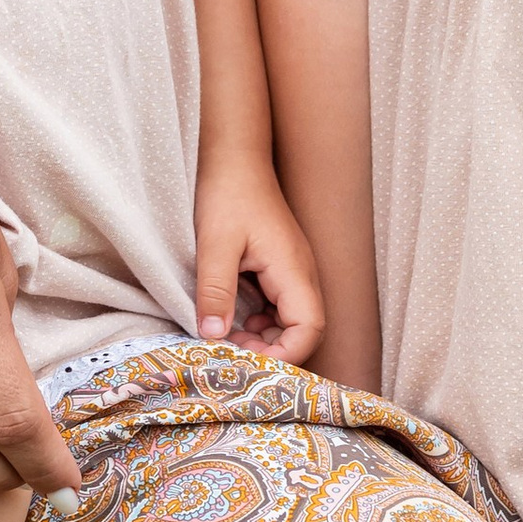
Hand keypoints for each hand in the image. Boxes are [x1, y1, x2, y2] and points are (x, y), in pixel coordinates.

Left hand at [194, 157, 323, 363]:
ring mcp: (290, 271)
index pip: (309, 329)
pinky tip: (230, 320)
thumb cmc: (228, 194)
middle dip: (270, 351)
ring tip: (226, 340)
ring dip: (262, 337)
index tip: (248, 363)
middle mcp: (300, 274)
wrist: (234, 158)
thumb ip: (215, 291)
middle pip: (301, 330)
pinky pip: (276, 307)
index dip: (285, 355)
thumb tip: (212, 337)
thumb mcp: (215, 244)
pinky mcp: (277, 268)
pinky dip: (257, 321)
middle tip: (230, 354)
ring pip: (288, 321)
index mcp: (293, 270)